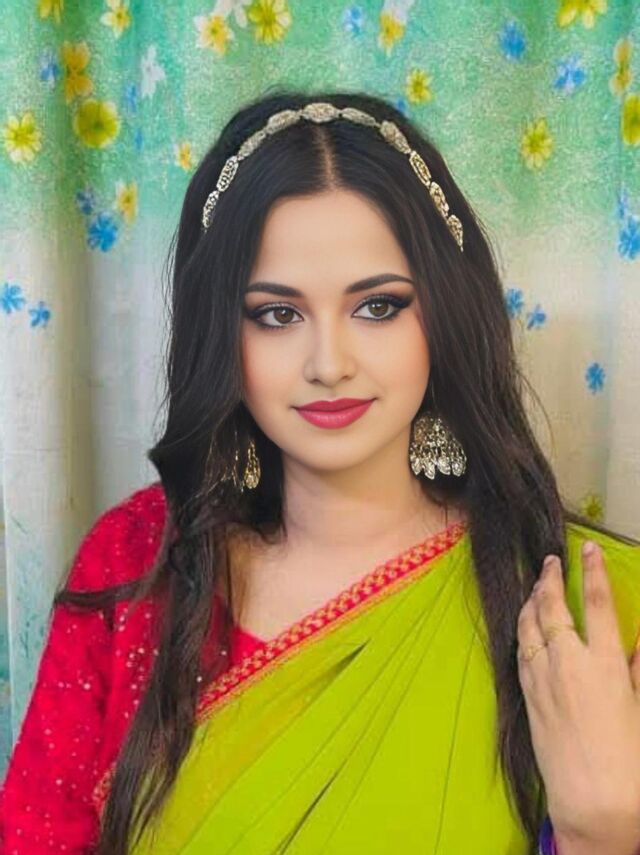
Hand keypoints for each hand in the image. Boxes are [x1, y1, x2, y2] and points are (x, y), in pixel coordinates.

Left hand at [517, 540, 639, 851]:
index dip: (591, 570)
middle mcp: (569, 662)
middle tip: (551, 560)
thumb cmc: (631, 760)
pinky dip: (522, 631)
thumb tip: (635, 644)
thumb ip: (637, 670)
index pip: (596, 602)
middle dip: (550, 578)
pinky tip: (524, 626)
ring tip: (535, 586)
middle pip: (553, 606)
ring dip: (531, 600)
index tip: (586, 548)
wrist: (594, 802)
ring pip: (529, 625)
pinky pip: (520, 652)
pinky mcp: (527, 696)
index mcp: (605, 662)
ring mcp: (543, 678)